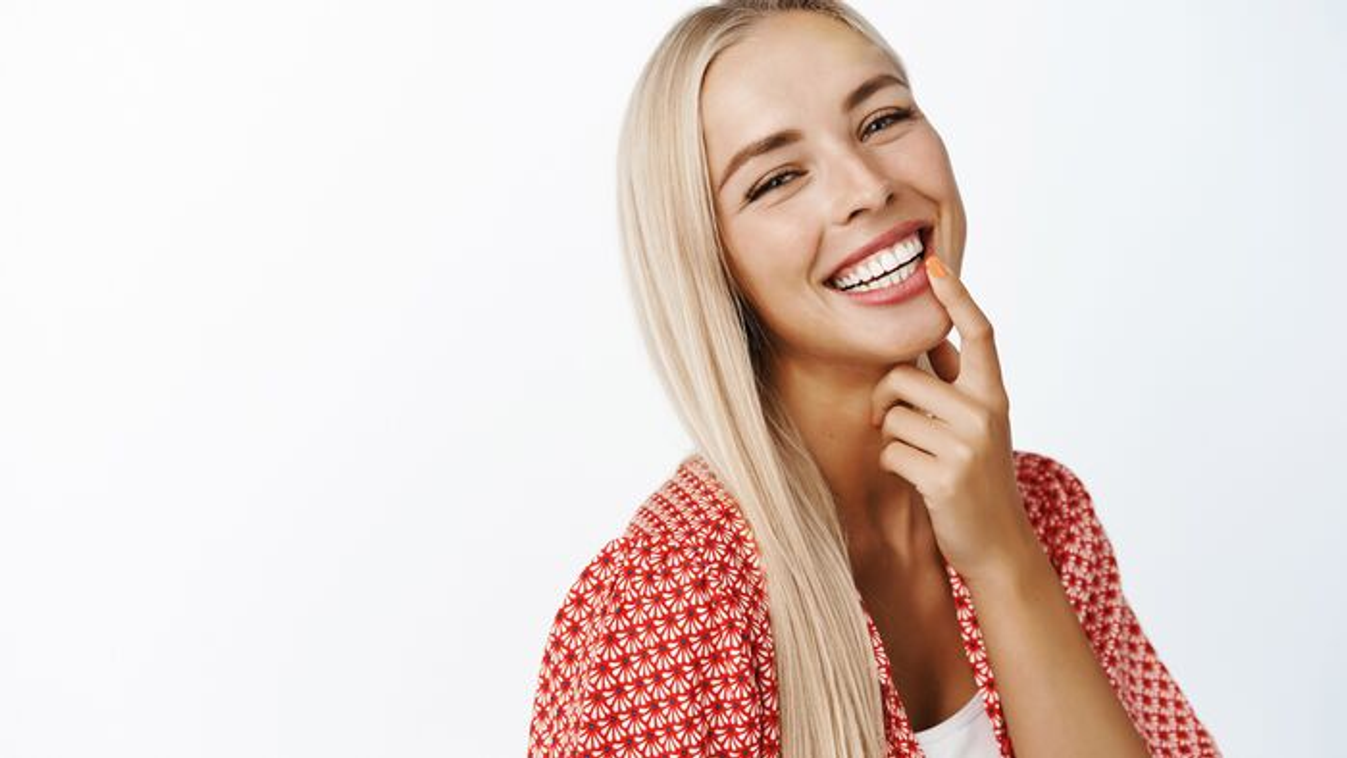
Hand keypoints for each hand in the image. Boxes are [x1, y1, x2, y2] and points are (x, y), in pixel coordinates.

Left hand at [869, 253, 1036, 584]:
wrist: (999, 545)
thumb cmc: (978, 480)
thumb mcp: (979, 427)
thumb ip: (958, 387)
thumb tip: (936, 341)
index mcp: (995, 395)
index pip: (980, 333)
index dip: (956, 297)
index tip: (935, 264)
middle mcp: (986, 413)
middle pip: (903, 377)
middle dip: (884, 399)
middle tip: (892, 421)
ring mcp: (967, 445)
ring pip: (893, 417)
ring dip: (891, 439)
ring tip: (919, 459)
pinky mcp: (945, 476)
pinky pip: (890, 452)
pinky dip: (892, 466)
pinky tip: (917, 481)